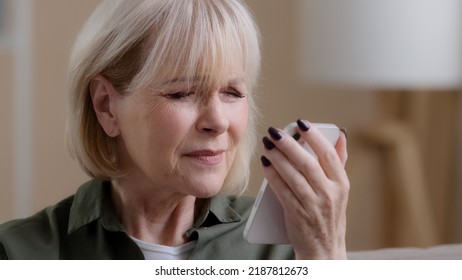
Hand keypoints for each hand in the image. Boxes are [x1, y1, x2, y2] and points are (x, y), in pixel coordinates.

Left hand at [260, 119, 348, 258]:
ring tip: (267, 144)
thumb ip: (339, 162)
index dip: (315, 136)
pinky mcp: (297, 214)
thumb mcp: (340, 189)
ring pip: (293, 176)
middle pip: (308, 163)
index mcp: (341, 184)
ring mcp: (313, 205)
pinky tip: (265, 164)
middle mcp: (329, 194)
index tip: (300, 123)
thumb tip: (341, 135)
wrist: (324, 250)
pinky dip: (273, 176)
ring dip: (278, 158)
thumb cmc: (329, 214)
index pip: (328, 155)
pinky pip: (282, 191)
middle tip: (275, 131)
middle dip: (289, 145)